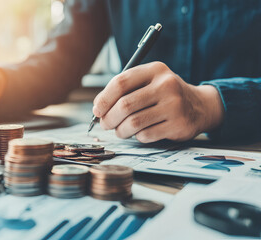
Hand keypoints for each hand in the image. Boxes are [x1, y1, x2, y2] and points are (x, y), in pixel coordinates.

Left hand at [93, 62, 223, 142]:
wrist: (200, 106)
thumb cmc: (165, 95)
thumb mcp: (149, 82)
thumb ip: (125, 90)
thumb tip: (98, 108)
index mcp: (155, 70)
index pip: (120, 83)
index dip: (104, 98)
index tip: (97, 109)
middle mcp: (166, 85)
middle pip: (124, 105)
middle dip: (109, 118)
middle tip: (105, 124)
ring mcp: (174, 105)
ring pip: (133, 123)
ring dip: (120, 130)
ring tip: (120, 130)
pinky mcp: (178, 125)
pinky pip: (146, 135)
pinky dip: (137, 136)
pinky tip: (140, 132)